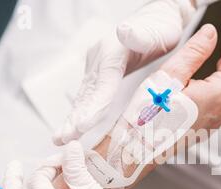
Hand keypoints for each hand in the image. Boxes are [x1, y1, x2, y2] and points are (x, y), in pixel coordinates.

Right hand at [53, 0, 200, 145]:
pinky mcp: (100, 73)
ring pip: (84, 96)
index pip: (102, 84)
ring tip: (60, 138)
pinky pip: (89, 96)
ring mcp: (98, 66)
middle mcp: (100, 59)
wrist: (158, 18)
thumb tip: (124, 30)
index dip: (93, 106)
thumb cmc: (160, 27)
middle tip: (62, 139)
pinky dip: (80, 112)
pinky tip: (73, 125)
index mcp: (112, 52)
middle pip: (87, 93)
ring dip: (72, 118)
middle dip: (74, 118)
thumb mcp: (154, 30)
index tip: (82, 126)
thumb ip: (138, 35)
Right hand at [160, 28, 220, 130]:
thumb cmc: (150, 115)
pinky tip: (209, 90)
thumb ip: (194, 51)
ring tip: (220, 65)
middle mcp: (219, 112)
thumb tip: (210, 34)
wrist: (139, 146)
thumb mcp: (171, 74)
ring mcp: (212, 124)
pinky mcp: (203, 131)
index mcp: (216, 95)